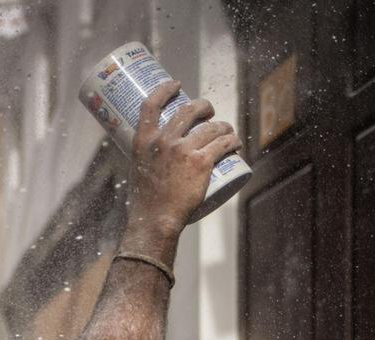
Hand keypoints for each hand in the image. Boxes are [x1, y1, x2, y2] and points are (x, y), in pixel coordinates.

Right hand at [124, 81, 240, 242]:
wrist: (154, 220)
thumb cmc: (146, 201)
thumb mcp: (138, 170)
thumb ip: (150, 158)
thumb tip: (160, 154)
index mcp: (143, 142)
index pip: (150, 105)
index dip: (164, 90)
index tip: (176, 85)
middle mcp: (163, 141)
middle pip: (189, 110)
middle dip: (204, 107)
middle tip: (209, 114)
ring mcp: (183, 150)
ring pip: (212, 128)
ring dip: (224, 128)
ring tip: (227, 134)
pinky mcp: (202, 162)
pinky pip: (225, 144)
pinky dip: (233, 142)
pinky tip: (236, 144)